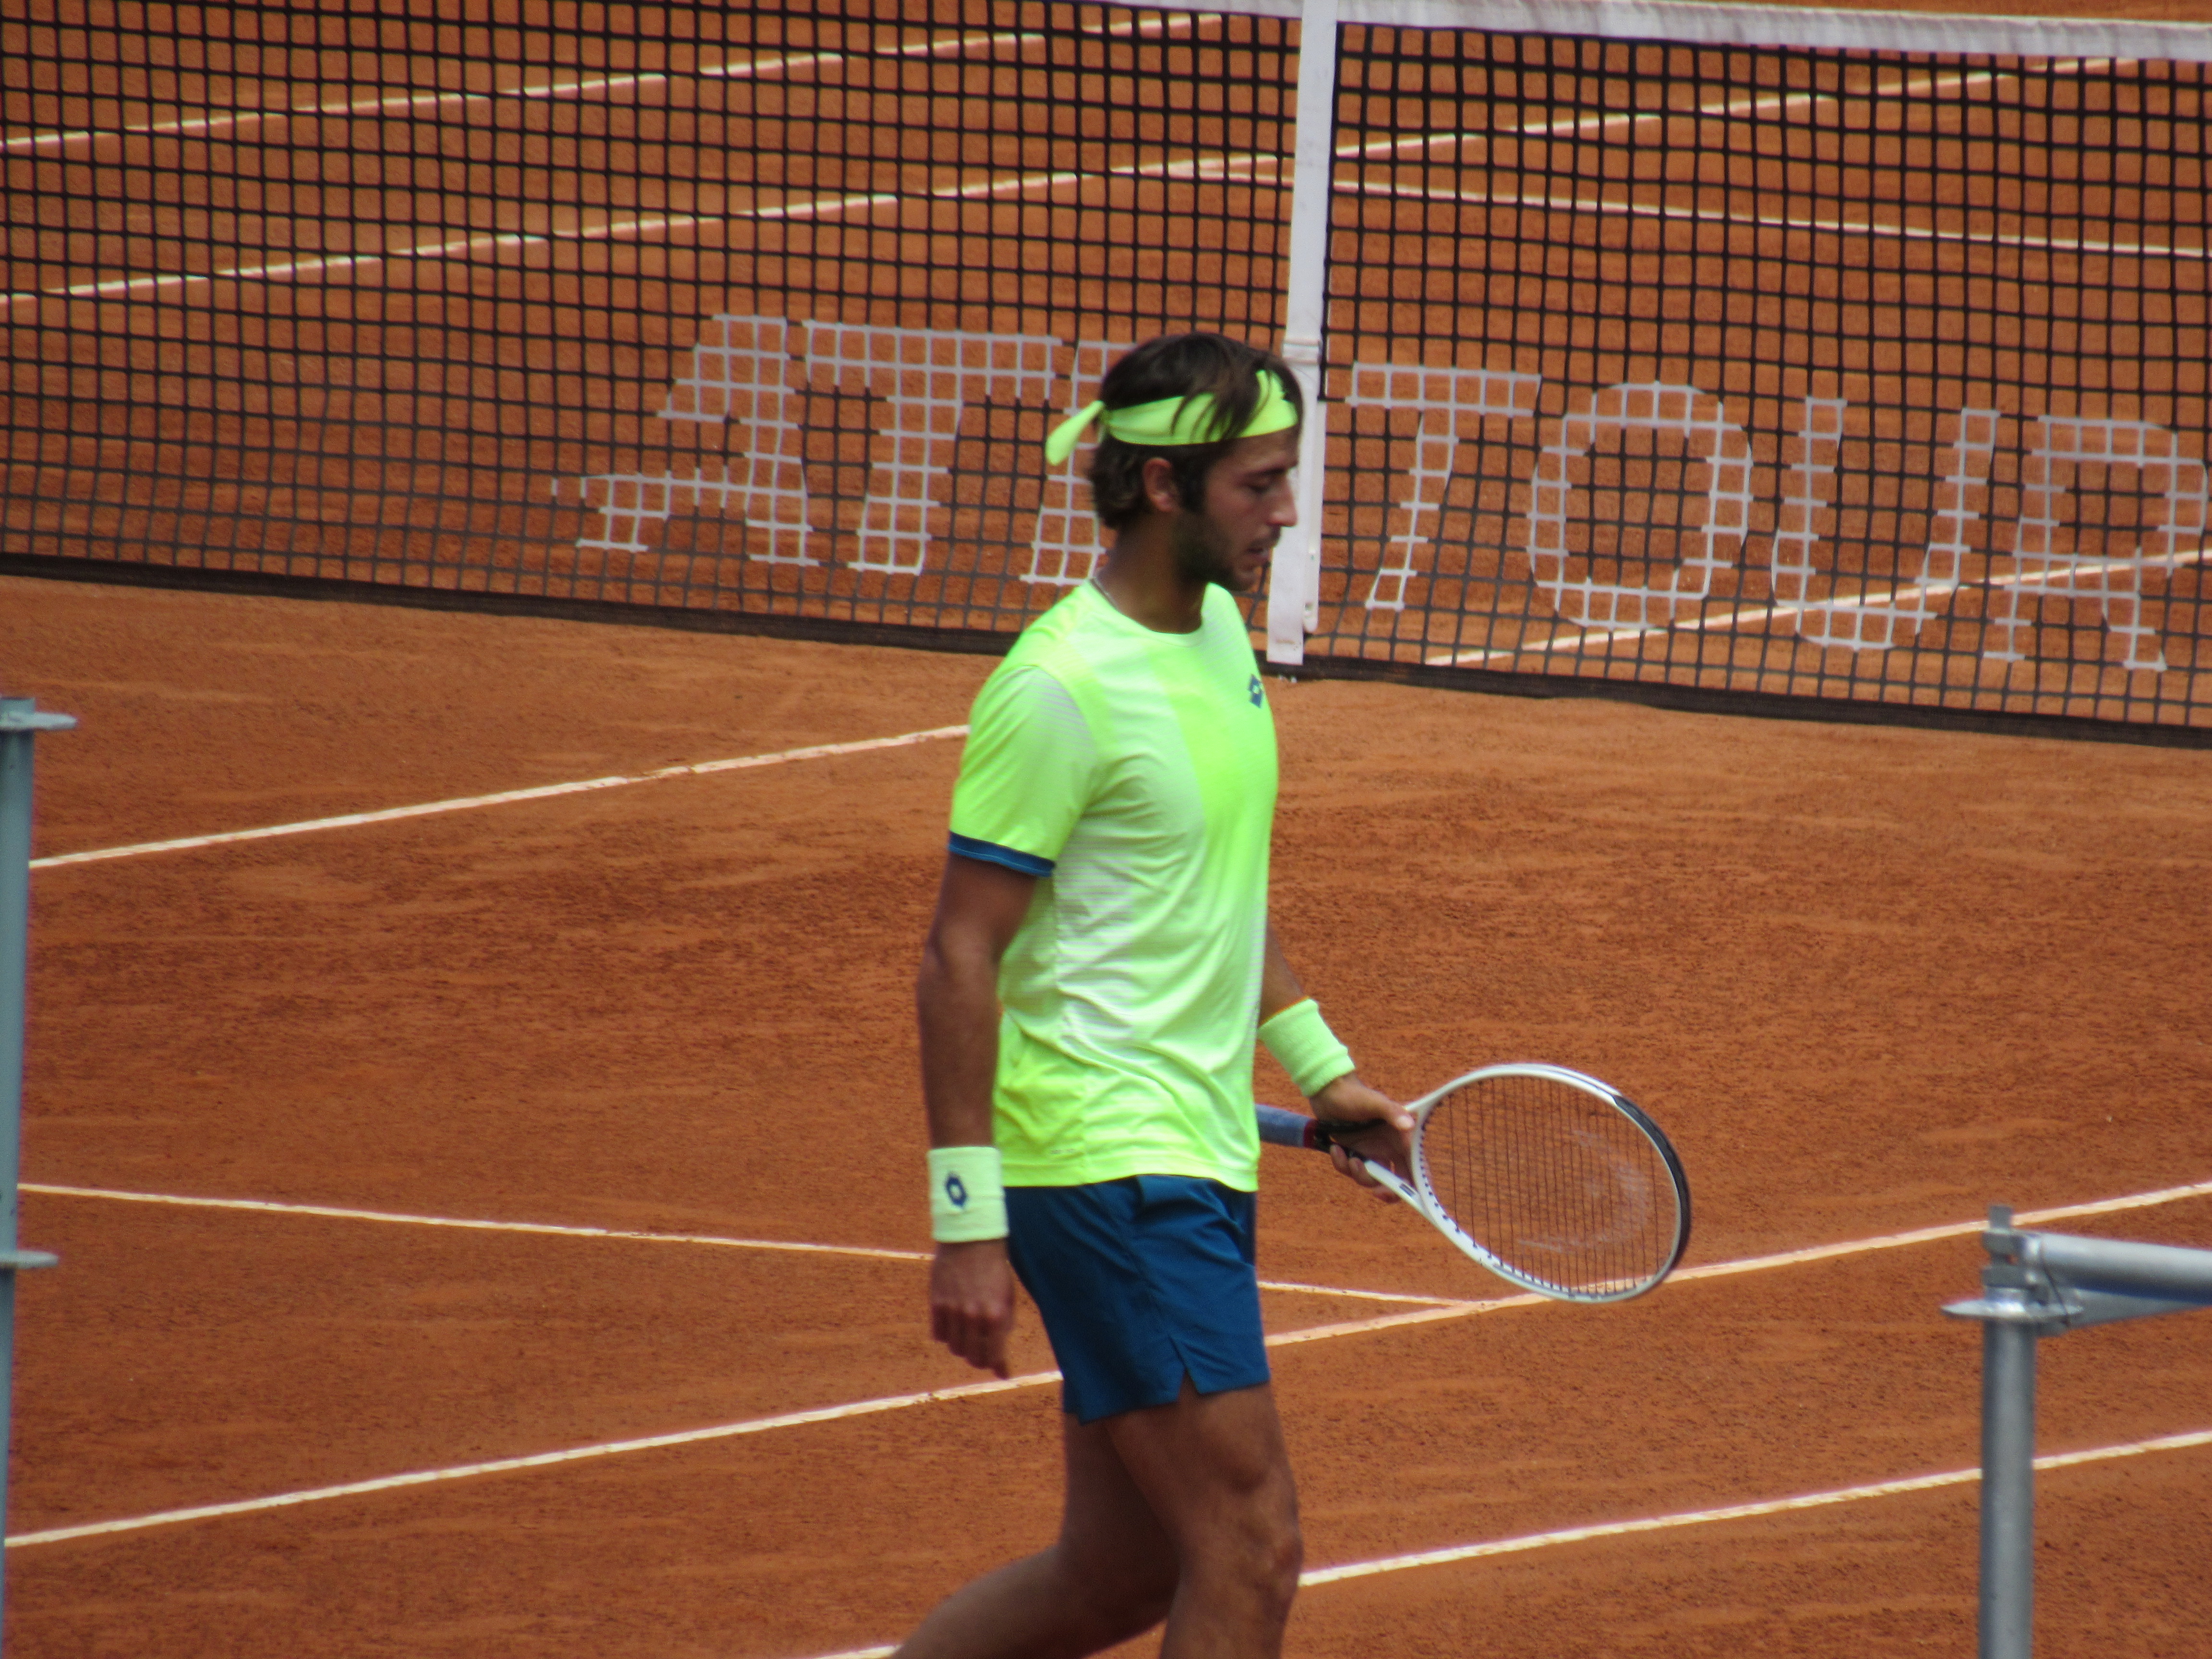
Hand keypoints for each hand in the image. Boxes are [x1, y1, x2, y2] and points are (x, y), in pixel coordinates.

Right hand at [929, 1238, 1016, 1376]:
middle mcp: (974, 1316)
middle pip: (972, 1357)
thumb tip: (1001, 1361)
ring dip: (963, 1345)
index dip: (999, 1367)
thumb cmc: (995, 1269)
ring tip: (968, 1331)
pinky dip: (946, 1333)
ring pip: (954, 1348)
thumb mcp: (1008, 1298)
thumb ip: (1005, 1327)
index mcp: (996, 1315)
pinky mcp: (936, 1303)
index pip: (994, 1356)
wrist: (971, 1239)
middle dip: (980, 1358)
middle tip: (983, 1351)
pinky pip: (938, 1334)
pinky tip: (953, 1322)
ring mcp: (953, 1311)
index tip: (1002, 1371)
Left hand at [1311, 1074, 1412, 1201]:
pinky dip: (1342, 1164)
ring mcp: (1370, 1152)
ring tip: (1350, 1158)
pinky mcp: (1353, 1153)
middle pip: (1396, 1181)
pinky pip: (1350, 1171)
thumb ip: (1392, 1112)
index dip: (1416, 1185)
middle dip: (1386, 1190)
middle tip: (1377, 1192)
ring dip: (1359, 1174)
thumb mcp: (1374, 1102)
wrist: (1329, 1090)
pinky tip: (1335, 1149)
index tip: (1408, 1196)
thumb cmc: (1355, 1093)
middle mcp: (1388, 1148)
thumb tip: (1409, 1124)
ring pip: (1371, 1179)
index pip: (1416, 1167)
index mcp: (1401, 1138)